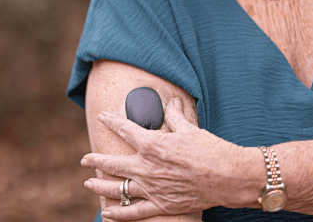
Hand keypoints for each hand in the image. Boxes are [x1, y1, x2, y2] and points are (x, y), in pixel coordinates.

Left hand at [81, 97, 250, 219]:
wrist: (228, 177)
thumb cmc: (210, 150)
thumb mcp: (190, 129)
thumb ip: (176, 116)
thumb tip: (172, 101)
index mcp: (153, 144)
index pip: (125, 130)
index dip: (112, 121)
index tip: (103, 117)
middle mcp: (147, 167)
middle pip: (113, 163)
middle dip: (95, 160)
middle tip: (84, 159)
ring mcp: (152, 189)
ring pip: (118, 189)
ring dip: (100, 185)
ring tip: (88, 183)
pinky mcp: (161, 205)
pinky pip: (134, 213)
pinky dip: (118, 214)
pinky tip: (106, 213)